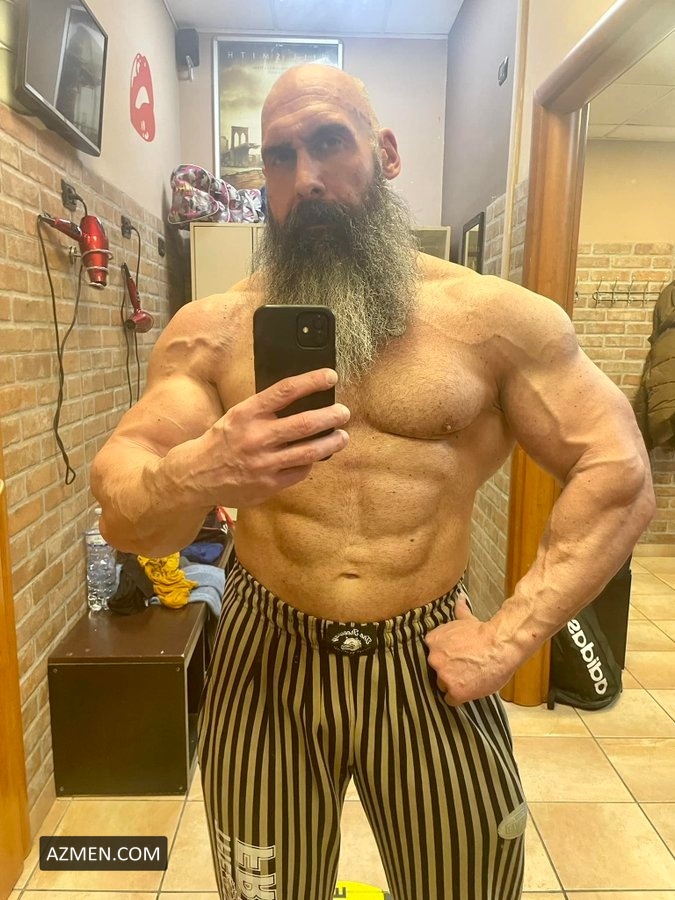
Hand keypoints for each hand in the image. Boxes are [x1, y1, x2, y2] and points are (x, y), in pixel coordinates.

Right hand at [180, 368, 349, 507]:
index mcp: (247, 413)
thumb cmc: (221, 441)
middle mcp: (257, 436)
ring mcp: (264, 462)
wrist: (195, 475)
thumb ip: (265, 410)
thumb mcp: (237, 416)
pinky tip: (316, 457)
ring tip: (342, 436)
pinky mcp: (268, 484)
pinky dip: (311, 462)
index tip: (330, 376)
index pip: (285, 391)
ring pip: (309, 451)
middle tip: (343, 412)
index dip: (312, 381)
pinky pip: (300, 471)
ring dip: (332, 442)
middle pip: (305, 423)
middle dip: (331, 416)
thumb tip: (302, 398)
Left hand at [424, 594, 518, 705]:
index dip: (444, 658)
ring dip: (453, 684)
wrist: (500, 645)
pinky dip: (459, 697)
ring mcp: (443, 676)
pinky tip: (469, 690)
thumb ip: (459, 612)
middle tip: (464, 668)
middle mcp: (433, 659)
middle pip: (435, 671)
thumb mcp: (467, 619)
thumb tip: (460, 597)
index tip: (454, 658)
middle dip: (447, 670)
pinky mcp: (454, 692)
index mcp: (432, 641)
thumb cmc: (484, 633)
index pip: (431, 654)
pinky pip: (450, 700)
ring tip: (469, 679)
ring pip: (443, 685)